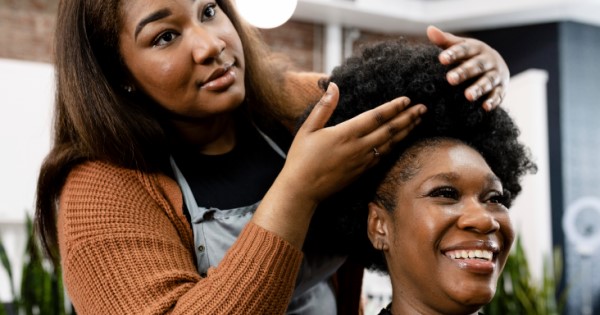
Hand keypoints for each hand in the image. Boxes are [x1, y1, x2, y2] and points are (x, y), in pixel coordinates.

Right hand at [253, 83, 424, 246]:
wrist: (302, 190)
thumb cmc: (301, 158)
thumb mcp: (307, 129)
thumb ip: (323, 107)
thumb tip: (334, 85)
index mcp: (346, 134)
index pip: (376, 117)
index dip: (393, 107)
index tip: (407, 99)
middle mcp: (359, 147)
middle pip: (390, 130)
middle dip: (408, 117)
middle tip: (423, 108)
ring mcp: (362, 161)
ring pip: (391, 144)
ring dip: (406, 131)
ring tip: (419, 121)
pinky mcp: (362, 172)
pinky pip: (384, 156)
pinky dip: (396, 146)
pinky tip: (402, 140)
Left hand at [427, 25, 508, 110]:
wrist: (498, 66)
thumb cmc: (471, 56)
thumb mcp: (460, 47)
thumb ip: (445, 41)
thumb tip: (430, 29)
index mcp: (477, 49)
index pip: (464, 50)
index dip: (453, 54)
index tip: (441, 59)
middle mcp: (489, 60)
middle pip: (476, 66)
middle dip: (464, 72)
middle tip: (450, 80)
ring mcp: (496, 75)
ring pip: (488, 81)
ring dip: (479, 88)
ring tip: (468, 96)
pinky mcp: (501, 89)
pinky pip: (498, 95)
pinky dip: (493, 101)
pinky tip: (485, 107)